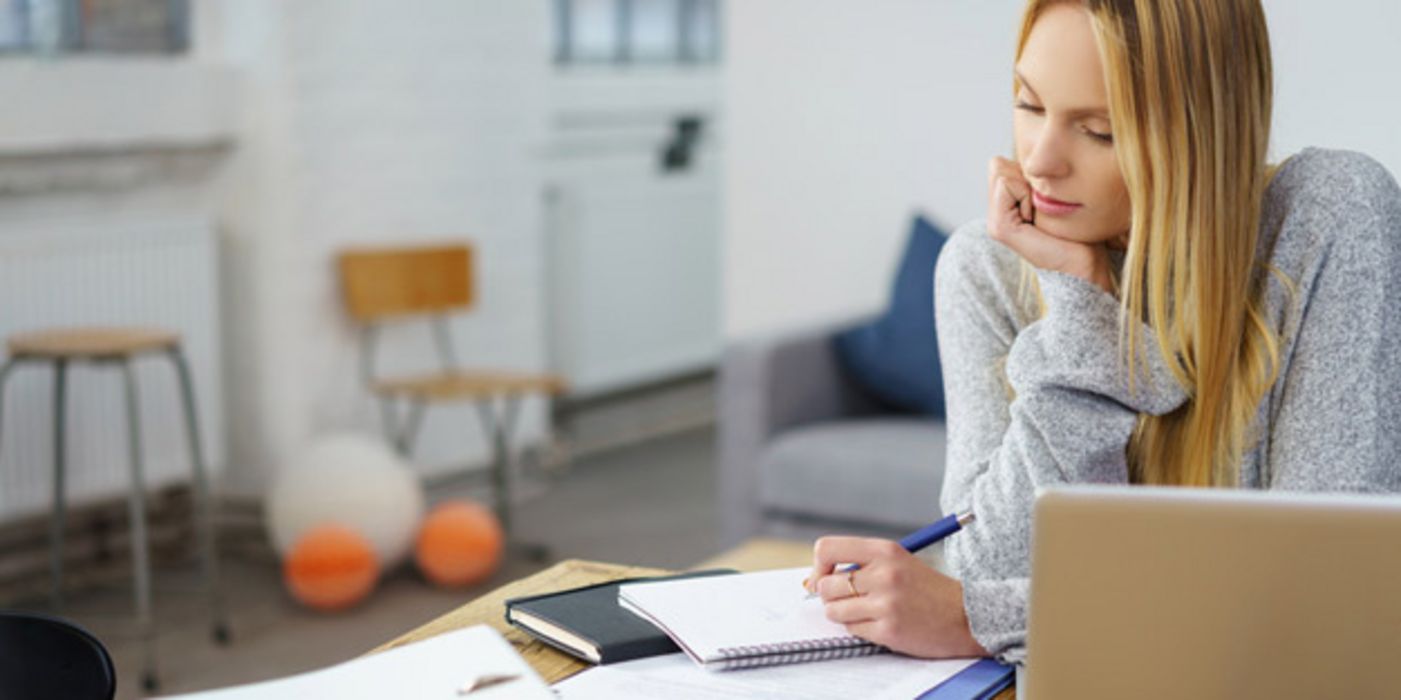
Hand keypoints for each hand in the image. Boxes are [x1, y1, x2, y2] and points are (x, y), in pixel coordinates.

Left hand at [806, 536, 988, 658]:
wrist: (967, 616)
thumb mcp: (897, 562)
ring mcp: (886, 603)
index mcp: (885, 550)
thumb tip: (814, 580)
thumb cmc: (927, 589)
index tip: (823, 577)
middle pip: (825, 585)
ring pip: (834, 610)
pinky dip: (860, 629)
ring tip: (867, 611)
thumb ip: (860, 565)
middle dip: (831, 596)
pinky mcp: (889, 629)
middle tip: (849, 599)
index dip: (818, 566)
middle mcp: (884, 574)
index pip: (827, 549)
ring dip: (844, 614)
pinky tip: (881, 623)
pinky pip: (852, 630)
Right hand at [987, 157, 1118, 294]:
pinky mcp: (1000, 228)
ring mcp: (995, 224)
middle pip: (997, 166)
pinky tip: (1039, 218)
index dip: (1028, 173)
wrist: (1085, 266)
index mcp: (1005, 210)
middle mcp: (995, 216)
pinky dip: (1027, 193)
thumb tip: (1027, 158)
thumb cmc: (1080, 232)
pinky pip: (1006, 184)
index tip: (1047, 198)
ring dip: (1029, 186)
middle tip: (1045, 206)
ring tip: (1043, 213)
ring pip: (1000, 172)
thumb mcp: (1057, 196)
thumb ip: (1037, 179)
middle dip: (1026, 177)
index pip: (999, 165)